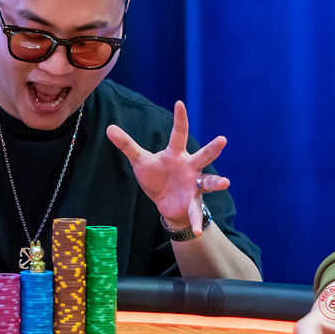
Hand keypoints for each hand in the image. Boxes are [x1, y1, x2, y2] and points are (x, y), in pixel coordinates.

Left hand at [106, 100, 227, 235]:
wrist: (165, 202)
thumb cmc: (156, 176)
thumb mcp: (141, 160)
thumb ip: (127, 145)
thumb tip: (109, 128)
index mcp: (176, 154)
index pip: (178, 134)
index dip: (179, 119)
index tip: (179, 103)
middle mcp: (189, 168)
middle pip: (202, 156)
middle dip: (212, 149)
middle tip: (222, 140)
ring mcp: (193, 185)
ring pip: (208, 182)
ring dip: (216, 182)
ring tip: (224, 182)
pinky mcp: (192, 203)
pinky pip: (195, 212)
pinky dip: (196, 221)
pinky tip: (196, 230)